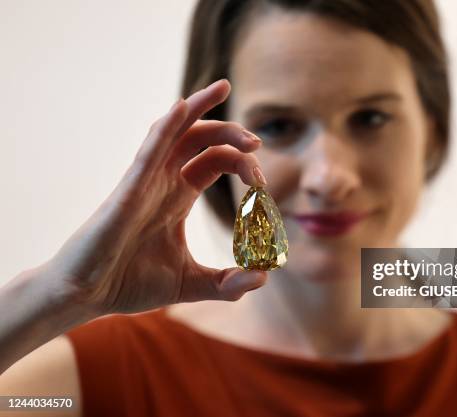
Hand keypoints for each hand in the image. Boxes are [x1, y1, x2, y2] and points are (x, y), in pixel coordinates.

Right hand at [45, 79, 267, 315]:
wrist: (88, 296)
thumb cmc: (132, 283)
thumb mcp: (192, 284)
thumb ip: (227, 284)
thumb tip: (263, 278)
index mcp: (178, 196)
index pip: (214, 160)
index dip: (242, 162)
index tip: (262, 183)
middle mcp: (163, 181)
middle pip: (200, 139)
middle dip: (231, 133)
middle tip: (257, 143)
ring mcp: (144, 182)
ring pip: (173, 131)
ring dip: (199, 108)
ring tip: (223, 88)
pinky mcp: (127, 190)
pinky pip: (148, 150)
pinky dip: (165, 127)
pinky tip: (182, 107)